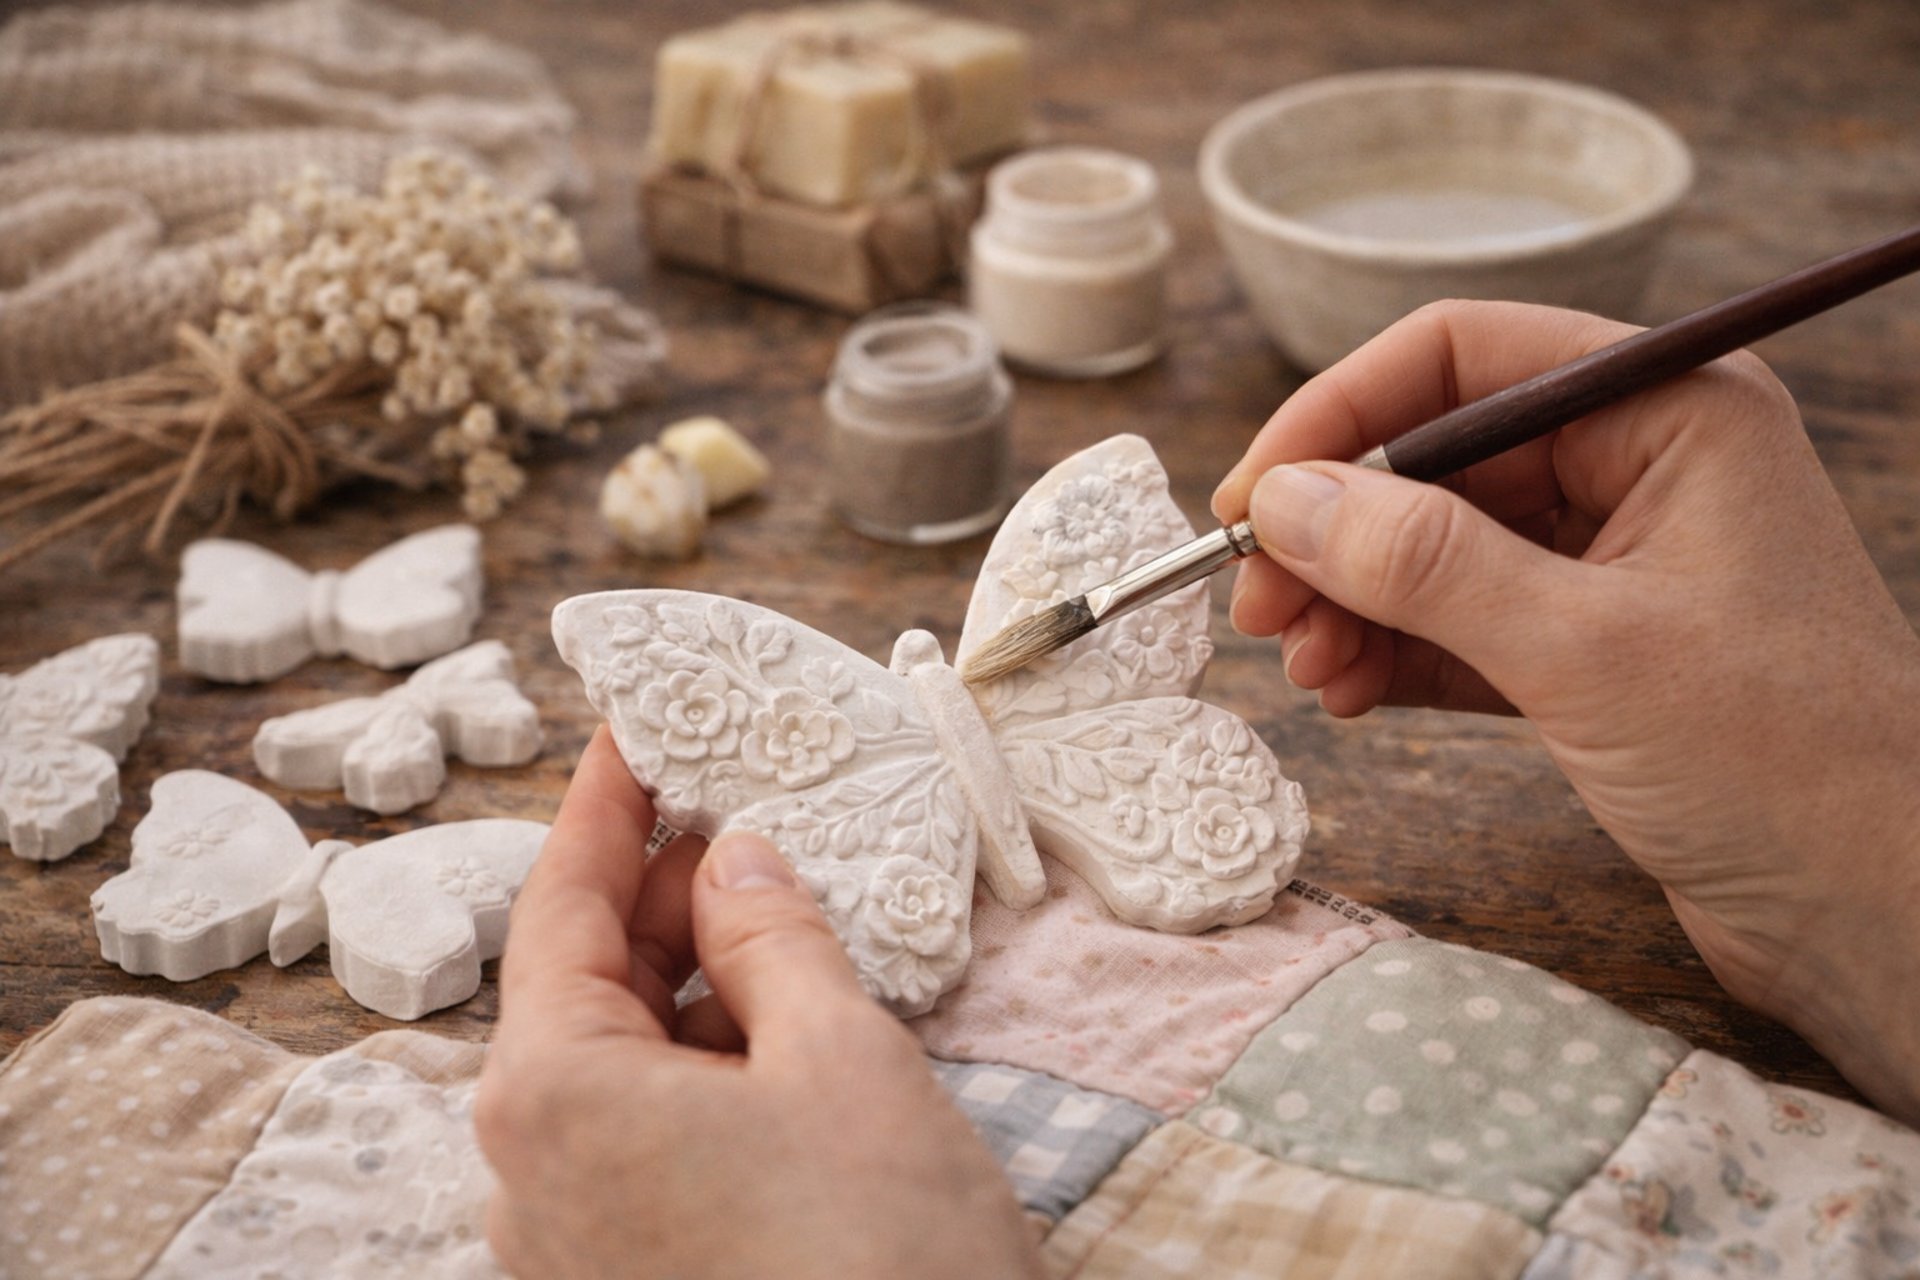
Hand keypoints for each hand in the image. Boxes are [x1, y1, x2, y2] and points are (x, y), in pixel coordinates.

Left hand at [475, 729, 1041, 1279]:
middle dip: (659, 894)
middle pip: (582, 987)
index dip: (602, 806)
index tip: (632, 730)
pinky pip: (647, 1139)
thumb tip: (735, 861)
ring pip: (619, 1067)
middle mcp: (530, 1175)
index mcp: (553, 1095)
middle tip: (737, 811)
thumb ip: (775, 941)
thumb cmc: (879, 1257)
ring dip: (693, 982)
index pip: (558, 905)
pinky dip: (705, 1067)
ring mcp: (574, 1244)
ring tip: (779, 916)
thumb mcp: (840, 1060)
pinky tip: (781, 1031)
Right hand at [1212, 300, 1919, 1122]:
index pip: (1462, 358)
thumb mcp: (1584, 649)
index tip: (1251, 497)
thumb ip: (1426, 564)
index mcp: (1670, 409)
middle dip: (1338, 531)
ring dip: (1354, 600)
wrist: (1881, 913)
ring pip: (1437, 545)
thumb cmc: (1783, 762)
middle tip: (1260, 606)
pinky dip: (1395, 651)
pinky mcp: (1593, 649)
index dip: (1339, 417)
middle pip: (1436, 456)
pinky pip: (1460, 621)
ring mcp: (1614, 560)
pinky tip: (1348, 692)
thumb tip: (1288, 500)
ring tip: (1304, 668)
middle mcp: (1641, 465)